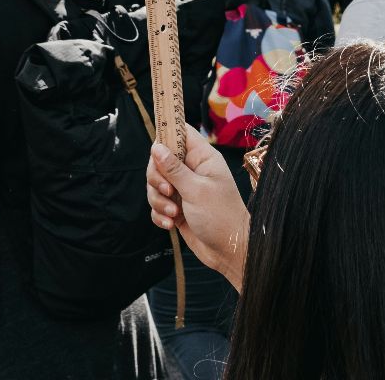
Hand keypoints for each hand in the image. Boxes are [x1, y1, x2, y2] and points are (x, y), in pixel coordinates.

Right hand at [147, 130, 247, 288]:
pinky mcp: (177, 207)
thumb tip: (156, 146)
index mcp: (203, 158)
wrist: (229, 251)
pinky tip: (171, 224)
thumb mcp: (196, 190)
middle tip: (168, 191)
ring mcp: (184, 189)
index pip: (181, 133)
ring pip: (156, 184)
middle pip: (160, 160)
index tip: (155, 149)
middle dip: (157, 178)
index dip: (166, 135)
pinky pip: (158, 204)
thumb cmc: (221, 217)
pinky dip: (160, 214)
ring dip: (159, 200)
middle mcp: (192, 170)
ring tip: (173, 213)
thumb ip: (174, 169)